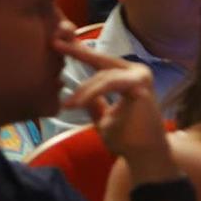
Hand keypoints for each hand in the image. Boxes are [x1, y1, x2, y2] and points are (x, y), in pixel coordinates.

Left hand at [54, 35, 174, 174]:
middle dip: (77, 51)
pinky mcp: (141, 84)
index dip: (78, 53)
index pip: (99, 63)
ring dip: (83, 90)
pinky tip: (75, 103)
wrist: (145, 157)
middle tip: (54, 43)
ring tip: (68, 104)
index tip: (57, 44)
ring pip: (103, 76)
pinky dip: (91, 93)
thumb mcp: (103, 117)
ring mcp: (140, 76)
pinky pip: (109, 84)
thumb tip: (79, 93)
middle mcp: (136, 72)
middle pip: (101, 61)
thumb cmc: (126, 139)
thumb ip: (93, 102)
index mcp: (127, 77)